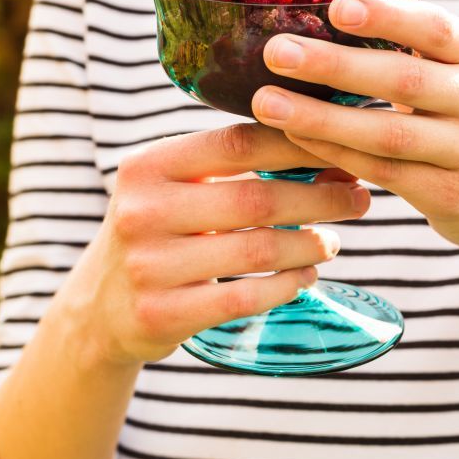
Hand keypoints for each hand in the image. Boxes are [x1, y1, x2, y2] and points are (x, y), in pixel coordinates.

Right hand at [62, 124, 368, 366]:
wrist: (100, 309)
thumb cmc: (158, 232)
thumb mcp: (173, 187)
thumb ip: (229, 164)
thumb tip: (327, 143)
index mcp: (149, 165)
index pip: (238, 142)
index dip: (299, 144)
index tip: (343, 149)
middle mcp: (142, 211)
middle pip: (256, 198)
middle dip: (320, 198)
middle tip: (359, 199)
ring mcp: (148, 266)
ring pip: (258, 250)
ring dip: (310, 244)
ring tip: (334, 240)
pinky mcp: (161, 315)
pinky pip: (245, 298)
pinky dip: (287, 285)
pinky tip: (306, 276)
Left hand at [250, 0, 458, 255]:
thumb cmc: (455, 117)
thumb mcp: (449, 73)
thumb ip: (401, 47)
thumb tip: (310, 12)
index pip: (434, 28)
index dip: (386, 15)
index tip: (335, 6)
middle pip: (403, 78)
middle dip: (333, 65)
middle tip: (275, 52)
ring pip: (386, 133)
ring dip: (320, 118)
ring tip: (267, 103)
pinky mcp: (447, 193)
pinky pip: (380, 171)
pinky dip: (333, 153)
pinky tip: (294, 138)